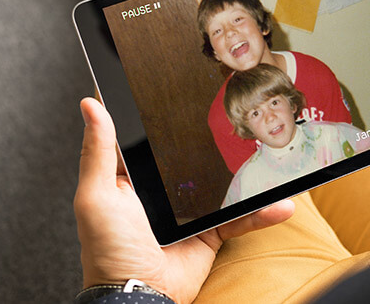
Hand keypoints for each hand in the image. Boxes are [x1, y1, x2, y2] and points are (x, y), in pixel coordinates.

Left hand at [74, 98, 294, 303]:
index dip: (161, 114)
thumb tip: (90, 104)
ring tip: (270, 154)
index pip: (147, 137)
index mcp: (131, 178)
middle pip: (191, 158)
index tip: (181, 87)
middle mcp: (161, 192)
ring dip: (248, 175)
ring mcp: (188, 212)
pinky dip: (260, 214)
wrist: (140, 295)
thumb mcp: (97, 194)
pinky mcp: (210, 233)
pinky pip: (239, 218)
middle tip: (239, 114)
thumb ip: (98, 150)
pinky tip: (280, 204)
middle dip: (215, 141)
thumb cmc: (108, 249)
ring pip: (223, 185)